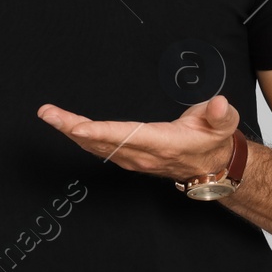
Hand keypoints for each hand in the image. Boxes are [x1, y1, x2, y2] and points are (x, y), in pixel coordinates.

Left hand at [36, 94, 240, 181]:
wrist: (213, 167)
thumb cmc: (213, 141)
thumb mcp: (224, 125)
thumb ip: (220, 115)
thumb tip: (217, 104)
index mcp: (162, 144)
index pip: (126, 136)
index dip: (100, 132)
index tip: (77, 126)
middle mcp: (142, 154)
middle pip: (101, 142)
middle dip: (71, 128)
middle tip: (47, 113)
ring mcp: (133, 159)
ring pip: (96, 146)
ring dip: (70, 132)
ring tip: (49, 115)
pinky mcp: (128, 158)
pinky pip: (99, 149)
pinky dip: (80, 138)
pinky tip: (65, 128)